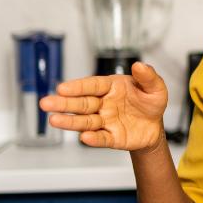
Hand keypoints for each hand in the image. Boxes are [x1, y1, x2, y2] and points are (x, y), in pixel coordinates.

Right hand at [38, 62, 168, 150]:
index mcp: (111, 87)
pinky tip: (85, 137)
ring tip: (54, 120)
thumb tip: (140, 64)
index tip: (62, 88)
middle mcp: (103, 104)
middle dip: (64, 104)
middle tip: (46, 103)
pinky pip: (101, 138)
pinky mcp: (111, 137)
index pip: (92, 86)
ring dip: (70, 121)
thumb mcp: (156, 88)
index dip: (78, 87)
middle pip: (82, 103)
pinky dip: (93, 138)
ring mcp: (105, 121)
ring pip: (85, 121)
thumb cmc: (150, 103)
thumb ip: (149, 77)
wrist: (155, 127)